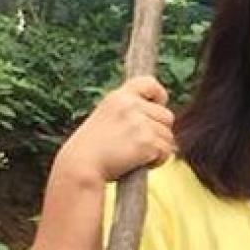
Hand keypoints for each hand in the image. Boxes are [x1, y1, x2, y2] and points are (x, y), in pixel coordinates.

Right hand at [54, 76, 175, 187]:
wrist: (81, 165)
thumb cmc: (93, 147)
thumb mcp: (107, 117)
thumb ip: (129, 111)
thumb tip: (160, 113)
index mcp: (118, 97)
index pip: (149, 83)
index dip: (159, 95)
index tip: (159, 104)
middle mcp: (131, 106)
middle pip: (167, 116)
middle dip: (158, 131)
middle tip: (137, 143)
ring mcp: (140, 123)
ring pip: (168, 135)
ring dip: (157, 148)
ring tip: (134, 154)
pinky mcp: (148, 141)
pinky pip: (166, 151)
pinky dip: (157, 160)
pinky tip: (138, 163)